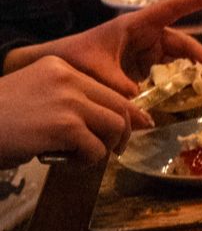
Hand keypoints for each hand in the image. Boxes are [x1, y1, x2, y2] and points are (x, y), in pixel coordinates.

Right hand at [0, 57, 148, 167]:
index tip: (137, 126)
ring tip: (81, 157)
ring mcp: (68, 101)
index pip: (109, 90)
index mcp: (60, 67)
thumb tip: (112, 122)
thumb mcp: (36, 95)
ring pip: (115, 128)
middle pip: (120, 107)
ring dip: (104, 148)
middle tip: (114, 150)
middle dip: (123, 133)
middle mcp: (68, 78)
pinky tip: (64, 162)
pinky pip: (96, 150)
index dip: (127, 112)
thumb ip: (69, 101)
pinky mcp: (65, 126)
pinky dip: (85, 162)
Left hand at [7, 0, 201, 95]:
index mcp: (136, 25)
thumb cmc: (72, 58)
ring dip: (194, 77)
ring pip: (179, 62)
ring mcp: (144, 52)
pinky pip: (167, 75)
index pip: (174, 8)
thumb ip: (120, 87)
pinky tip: (187, 100)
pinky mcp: (141, 68)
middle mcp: (145, 36)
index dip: (200, 0)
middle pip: (184, 45)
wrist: (53, 66)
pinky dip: (179, 87)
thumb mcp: (96, 71)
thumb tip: (142, 107)